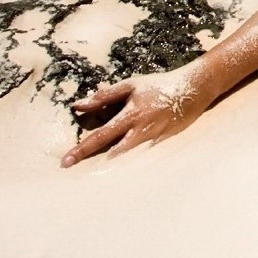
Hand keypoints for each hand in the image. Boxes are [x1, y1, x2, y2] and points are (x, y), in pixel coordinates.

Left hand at [61, 64, 213, 166]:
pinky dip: (127, 163)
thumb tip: (79, 104)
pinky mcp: (162, 146)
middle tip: (71, 169)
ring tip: (93, 171)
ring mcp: (152, 141)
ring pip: (125, 158)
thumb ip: (105, 96)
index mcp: (129, 116)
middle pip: (110, 153)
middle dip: (90, 161)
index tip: (65, 161)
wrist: (193, 89)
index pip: (100, 136)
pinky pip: (140, 157)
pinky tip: (118, 169)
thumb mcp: (131, 85)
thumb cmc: (158, 85)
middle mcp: (139, 132)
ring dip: (108, 165)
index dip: (82, 149)